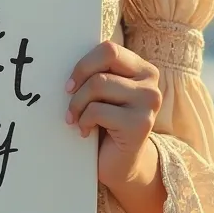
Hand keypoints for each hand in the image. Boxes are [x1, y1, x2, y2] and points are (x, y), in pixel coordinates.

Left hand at [65, 40, 161, 188]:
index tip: (70, 83)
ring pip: (98, 84)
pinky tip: (85, 131)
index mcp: (141, 69)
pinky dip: (84, 121)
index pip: (109, 49)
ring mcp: (148, 102)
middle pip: (105, 60)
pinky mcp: (140, 124)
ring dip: (77, 103)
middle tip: (67, 95)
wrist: (120, 164)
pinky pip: (98, 111)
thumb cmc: (105, 123)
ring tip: (75, 118)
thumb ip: (96, 74)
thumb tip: (63, 58)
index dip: (84, 63)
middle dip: (80, 77)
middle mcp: (150, 82)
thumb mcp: (102, 94)